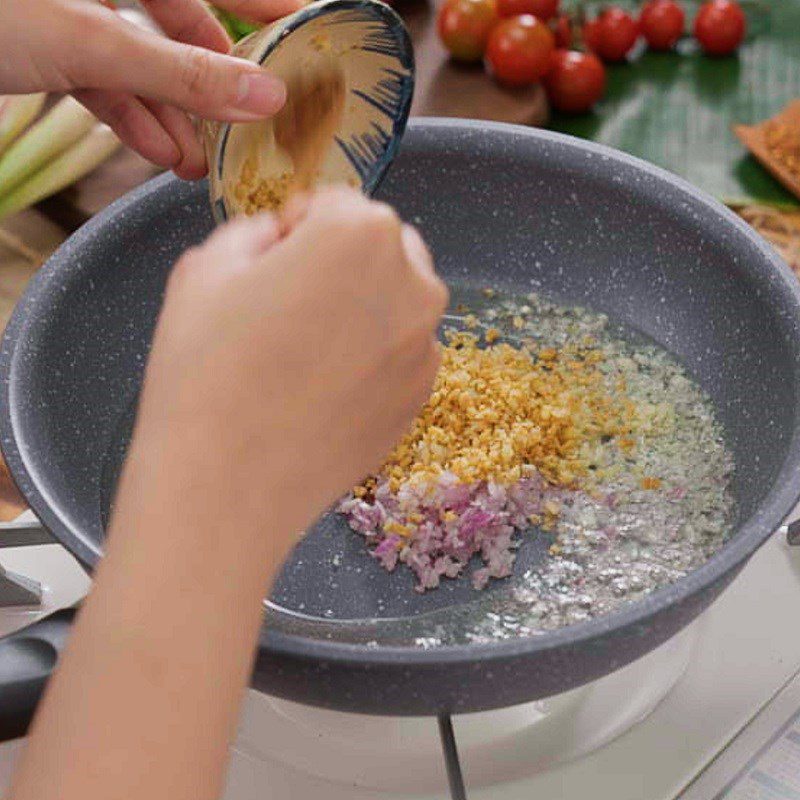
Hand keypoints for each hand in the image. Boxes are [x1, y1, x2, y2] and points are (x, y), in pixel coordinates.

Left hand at [0, 0, 300, 178]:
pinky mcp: (42, 43)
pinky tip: (160, 150)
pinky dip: (131, 116)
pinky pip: (102, 78)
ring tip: (202, 158)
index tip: (310, 24)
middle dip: (213, 78)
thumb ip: (180, 72)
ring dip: (173, 112)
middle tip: (251, 119)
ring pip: (140, 59)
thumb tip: (262, 95)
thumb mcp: (88, 39)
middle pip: (178, 20)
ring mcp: (66, 10)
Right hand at [124, 188, 447, 551]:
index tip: (272, 257)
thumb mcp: (206, 268)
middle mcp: (413, 284)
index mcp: (361, 233)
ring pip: (396, 302)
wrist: (228, 487)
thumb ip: (256, 229)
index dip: (297, 225)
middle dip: (342, 260)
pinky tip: (324, 390)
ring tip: (304, 353)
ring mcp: (425, 347)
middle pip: (381, 247)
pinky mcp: (421, 398)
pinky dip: (372, 357)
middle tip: (290, 304)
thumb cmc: (206, 371)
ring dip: (361, 308)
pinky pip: (400, 354)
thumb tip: (284, 237)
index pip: (337, 202)